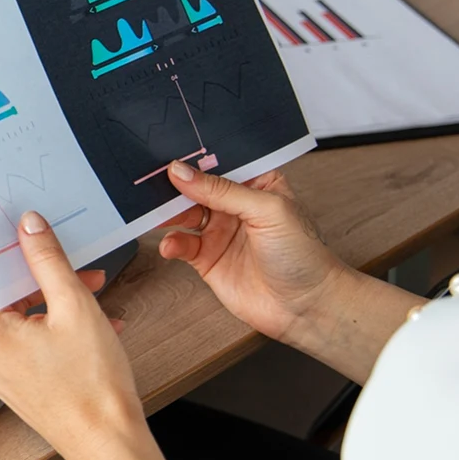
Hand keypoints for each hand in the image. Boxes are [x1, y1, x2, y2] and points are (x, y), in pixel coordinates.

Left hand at [0, 211, 168, 459]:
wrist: (107, 438)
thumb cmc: (90, 388)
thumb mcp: (73, 305)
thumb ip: (47, 259)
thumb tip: (31, 227)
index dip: (6, 248)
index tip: (24, 232)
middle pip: (3, 292)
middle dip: (43, 276)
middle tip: (74, 267)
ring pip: (19, 313)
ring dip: (55, 299)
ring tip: (92, 294)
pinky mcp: (10, 375)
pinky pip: (25, 335)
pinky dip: (54, 324)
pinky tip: (90, 321)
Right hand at [160, 162, 421, 382]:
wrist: (307, 307)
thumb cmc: (303, 255)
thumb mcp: (267, 210)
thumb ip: (222, 190)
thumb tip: (181, 172)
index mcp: (256, 184)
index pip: (219, 163)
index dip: (194, 158)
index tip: (168, 153)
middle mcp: (235, 206)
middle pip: (196, 187)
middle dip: (174, 185)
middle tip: (151, 183)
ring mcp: (220, 232)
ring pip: (183, 214)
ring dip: (168, 213)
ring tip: (155, 213)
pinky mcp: (207, 259)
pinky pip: (181, 245)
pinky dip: (171, 243)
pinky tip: (170, 245)